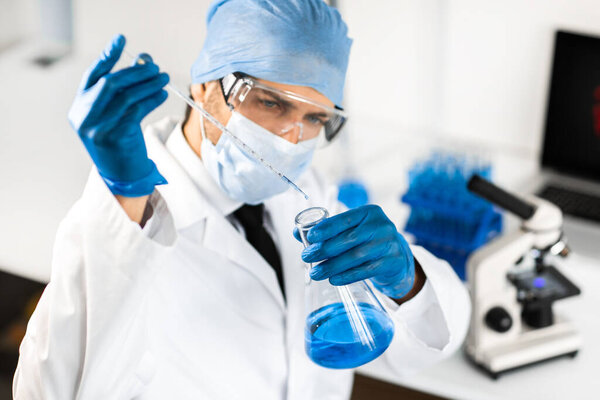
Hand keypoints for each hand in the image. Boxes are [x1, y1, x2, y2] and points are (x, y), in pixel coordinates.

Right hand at [68, 34, 169, 196]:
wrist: (122, 177)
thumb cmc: (121, 142)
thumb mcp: (115, 115)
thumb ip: (124, 91)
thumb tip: (145, 60)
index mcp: (79, 108)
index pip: (92, 75)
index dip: (107, 56)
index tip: (121, 40)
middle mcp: (84, 117)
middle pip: (110, 83)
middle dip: (135, 71)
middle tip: (155, 67)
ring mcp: (97, 128)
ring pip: (125, 95)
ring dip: (148, 83)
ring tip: (164, 78)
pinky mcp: (115, 136)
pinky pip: (136, 110)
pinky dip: (151, 98)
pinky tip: (162, 93)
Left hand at [295, 205, 415, 298]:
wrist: (397, 257)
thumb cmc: (368, 241)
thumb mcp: (352, 231)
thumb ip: (327, 231)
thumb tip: (297, 232)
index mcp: (369, 212)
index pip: (345, 219)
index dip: (326, 228)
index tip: (310, 237)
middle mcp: (380, 226)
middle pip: (348, 239)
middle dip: (324, 249)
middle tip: (307, 257)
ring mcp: (388, 244)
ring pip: (355, 256)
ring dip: (332, 266)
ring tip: (316, 273)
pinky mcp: (391, 262)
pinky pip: (365, 270)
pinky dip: (347, 276)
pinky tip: (334, 279)